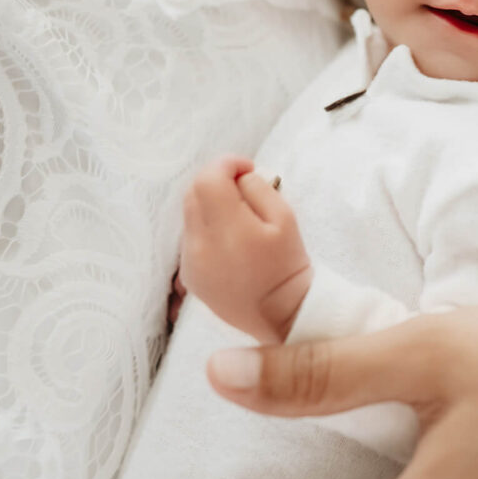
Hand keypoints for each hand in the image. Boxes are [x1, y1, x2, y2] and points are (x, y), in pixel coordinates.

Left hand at [179, 156, 312, 343]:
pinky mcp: (188, 276)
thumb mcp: (285, 217)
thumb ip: (258, 188)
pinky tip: (229, 241)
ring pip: (189, 214)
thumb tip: (237, 176)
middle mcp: (201, 247)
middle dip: (216, 182)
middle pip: (193, 193)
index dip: (226, 165)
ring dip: (209, 205)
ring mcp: (190, 263)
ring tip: (237, 217)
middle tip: (242, 189)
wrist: (281, 313)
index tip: (246, 169)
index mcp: (228, 231)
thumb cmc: (288, 264)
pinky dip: (205, 229)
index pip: (208, 180)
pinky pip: (190, 238)